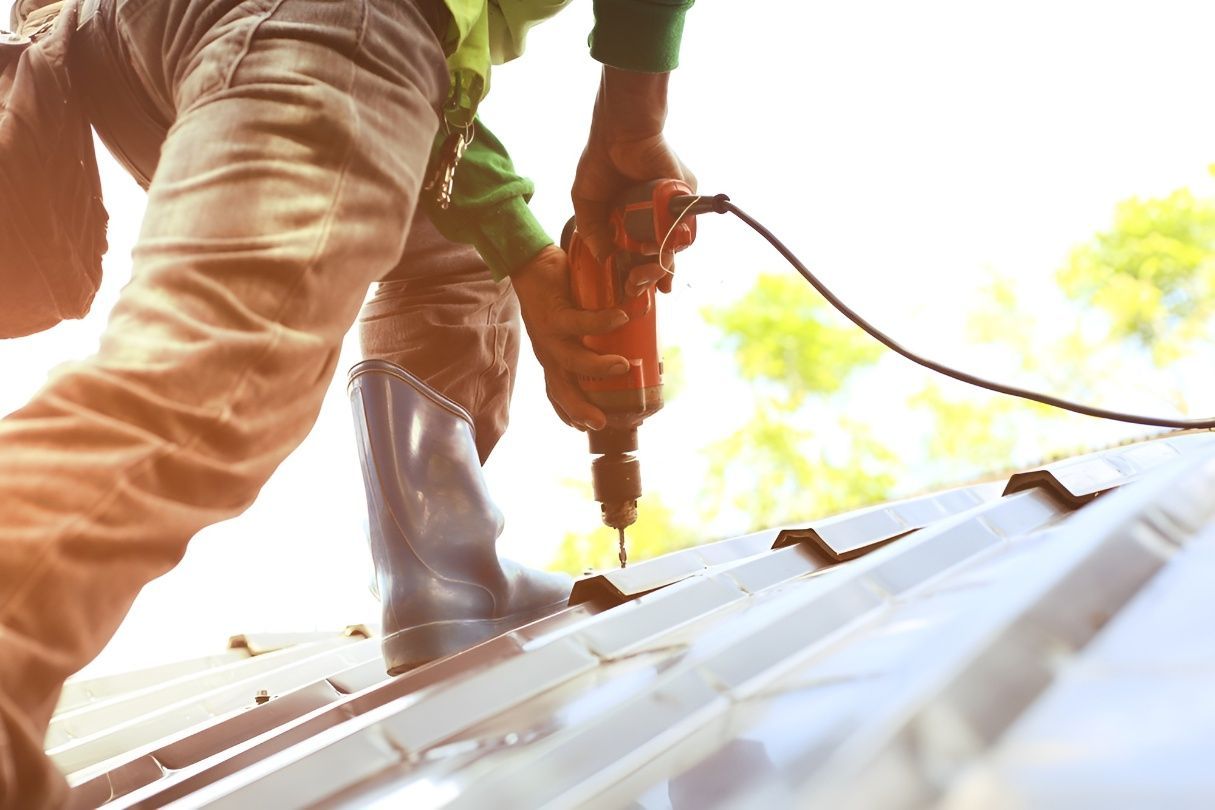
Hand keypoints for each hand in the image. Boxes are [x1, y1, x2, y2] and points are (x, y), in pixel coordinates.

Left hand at [511, 245, 629, 430]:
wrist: (527, 263)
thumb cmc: (554, 293)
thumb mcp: (567, 324)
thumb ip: (591, 336)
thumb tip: (629, 338)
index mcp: (551, 357)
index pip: (558, 393)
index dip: (570, 413)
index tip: (589, 428)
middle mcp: (548, 351)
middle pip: (562, 389)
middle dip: (581, 409)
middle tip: (603, 423)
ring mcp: (549, 335)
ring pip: (572, 361)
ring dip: (599, 367)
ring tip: (624, 366)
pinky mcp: (554, 312)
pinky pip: (580, 322)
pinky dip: (602, 323)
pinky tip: (621, 319)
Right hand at [572, 66, 695, 294]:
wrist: (619, 133)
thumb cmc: (601, 162)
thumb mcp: (587, 202)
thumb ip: (592, 231)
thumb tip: (604, 260)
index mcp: (633, 220)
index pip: (638, 253)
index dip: (635, 273)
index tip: (628, 289)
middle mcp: (654, 217)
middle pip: (658, 256)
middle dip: (648, 277)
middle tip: (636, 287)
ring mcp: (671, 210)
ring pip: (672, 247)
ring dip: (660, 267)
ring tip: (644, 278)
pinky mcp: (684, 200)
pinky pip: (681, 230)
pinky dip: (668, 245)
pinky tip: (654, 256)